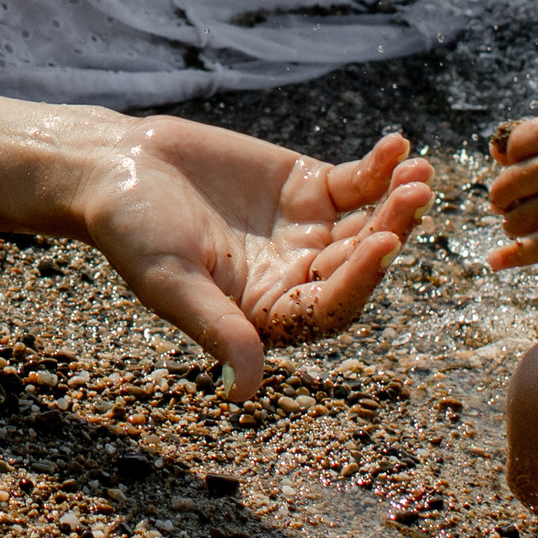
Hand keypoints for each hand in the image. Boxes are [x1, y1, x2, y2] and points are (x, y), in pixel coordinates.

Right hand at [77, 120, 432, 400]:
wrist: (118, 168)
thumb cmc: (133, 233)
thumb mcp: (171, 283)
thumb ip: (216, 329)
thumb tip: (244, 394)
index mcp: (268, 316)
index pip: (331, 307)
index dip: (361, 278)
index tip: (383, 242)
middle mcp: (297, 278)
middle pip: (358, 261)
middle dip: (390, 229)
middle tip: (416, 195)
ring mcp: (308, 232)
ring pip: (368, 221)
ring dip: (396, 198)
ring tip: (419, 170)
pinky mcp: (309, 188)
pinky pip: (357, 182)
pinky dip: (380, 166)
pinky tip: (398, 144)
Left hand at [486, 115, 537, 269]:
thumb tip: (495, 151)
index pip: (515, 145)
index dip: (512, 158)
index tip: (525, 167)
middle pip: (509, 184)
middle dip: (503, 196)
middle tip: (513, 202)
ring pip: (517, 219)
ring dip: (514, 223)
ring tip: (528, 221)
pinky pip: (537, 248)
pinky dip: (512, 256)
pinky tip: (494, 261)